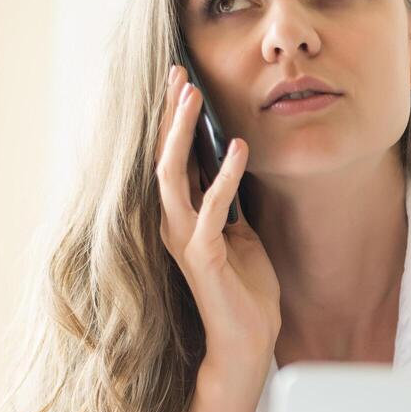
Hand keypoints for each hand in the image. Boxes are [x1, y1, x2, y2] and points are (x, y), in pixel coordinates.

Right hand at [155, 65, 280, 365]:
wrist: (247, 338)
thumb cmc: (244, 285)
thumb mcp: (239, 230)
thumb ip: (229, 199)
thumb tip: (232, 158)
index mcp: (181, 214)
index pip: (172, 156)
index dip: (175, 118)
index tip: (182, 79)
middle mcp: (173, 222)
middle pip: (163, 156)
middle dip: (171, 113)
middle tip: (179, 73)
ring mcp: (184, 238)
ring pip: (171, 175)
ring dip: (183, 133)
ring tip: (196, 97)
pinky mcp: (202, 256)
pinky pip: (211, 208)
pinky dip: (225, 176)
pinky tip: (240, 148)